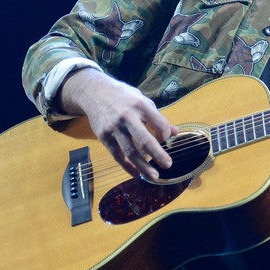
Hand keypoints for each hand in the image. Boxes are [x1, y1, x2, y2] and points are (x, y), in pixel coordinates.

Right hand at [61, 68, 176, 179]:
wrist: (94, 92)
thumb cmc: (123, 97)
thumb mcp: (142, 100)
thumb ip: (158, 117)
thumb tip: (175, 133)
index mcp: (141, 105)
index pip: (159, 123)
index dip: (165, 134)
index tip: (166, 140)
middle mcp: (127, 117)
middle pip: (145, 140)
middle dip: (158, 154)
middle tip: (168, 165)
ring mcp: (114, 128)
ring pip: (131, 151)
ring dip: (144, 166)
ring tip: (154, 177)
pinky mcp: (104, 136)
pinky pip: (117, 155)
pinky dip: (127, 166)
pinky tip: (137, 174)